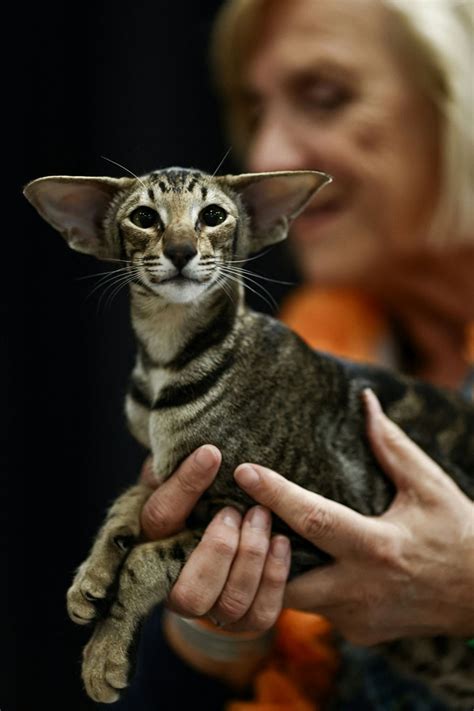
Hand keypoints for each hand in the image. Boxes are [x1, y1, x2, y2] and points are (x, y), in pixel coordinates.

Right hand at [140, 446, 290, 630]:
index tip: (212, 453)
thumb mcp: (188, 474)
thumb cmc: (206, 493)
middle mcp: (176, 586)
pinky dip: (275, 577)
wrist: (242, 528)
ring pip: (229, 604)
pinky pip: (261, 614)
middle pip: (187, 592)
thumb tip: (186, 444)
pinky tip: (282, 542)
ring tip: (263, 516)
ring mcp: (212, 609)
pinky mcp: (246, 620)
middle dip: (218, 548)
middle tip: (235, 509)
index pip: (159, 520)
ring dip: (250, 557)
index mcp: (154, 543)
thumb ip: (178, 463)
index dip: (185, 486)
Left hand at [234, 389, 473, 643]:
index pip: (312, 520)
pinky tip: (305, 558)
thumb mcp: (429, 485)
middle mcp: (361, 590)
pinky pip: (318, 608)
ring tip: (262, 532)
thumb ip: (391, 445)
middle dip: (255, 551)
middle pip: (284, 578)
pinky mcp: (359, 634)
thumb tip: (365, 401)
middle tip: (235, 515)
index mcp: (377, 547)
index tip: (243, 471)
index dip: (274, 494)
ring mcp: (358, 619)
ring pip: (295, 599)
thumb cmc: (456, 532)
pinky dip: (307, 583)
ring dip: (276, 568)